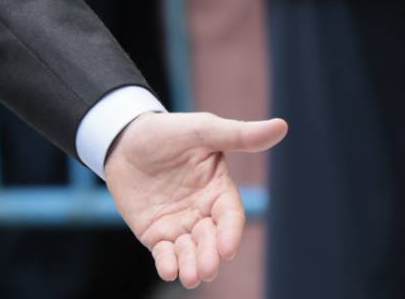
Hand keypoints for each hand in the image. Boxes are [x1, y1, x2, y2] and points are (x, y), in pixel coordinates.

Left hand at [105, 111, 287, 288]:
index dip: (230, 233)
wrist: (122, 139)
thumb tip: (282, 126)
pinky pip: (165, 254)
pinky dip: (168, 264)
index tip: (226, 248)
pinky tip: (168, 270)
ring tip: (189, 277)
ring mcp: (179, 226)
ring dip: (192, 266)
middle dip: (210, 256)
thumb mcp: (202, 130)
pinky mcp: (156, 234)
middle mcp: (202, 213)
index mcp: (218, 191)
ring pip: (191, 252)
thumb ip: (239, 135)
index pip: (230, 217)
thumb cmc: (167, 132)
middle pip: (212, 240)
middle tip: (206, 269)